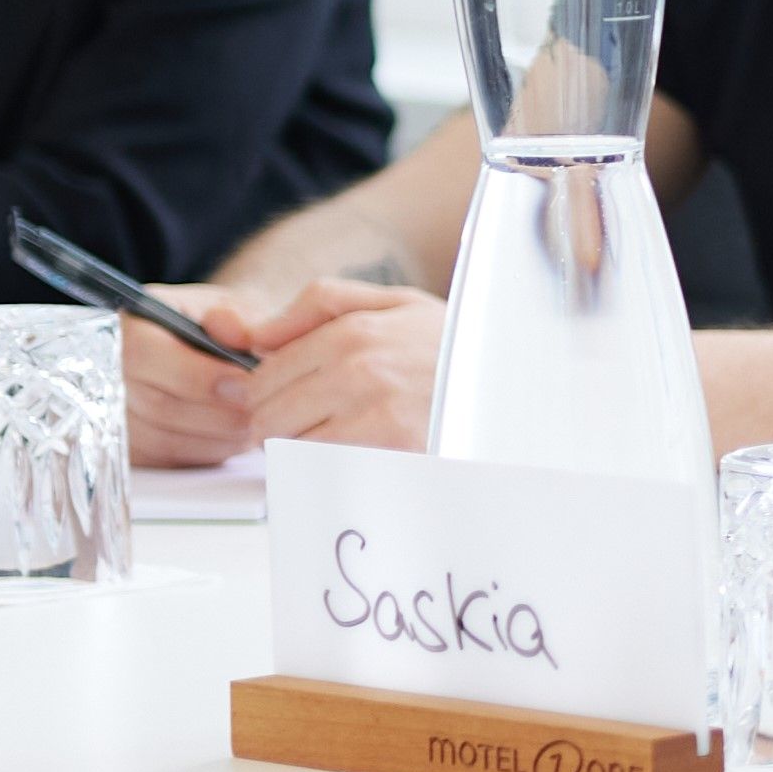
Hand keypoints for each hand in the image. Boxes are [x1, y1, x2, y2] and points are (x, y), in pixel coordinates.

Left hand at [143, 278, 437, 462]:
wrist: (516, 381)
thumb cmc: (453, 343)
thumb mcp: (396, 302)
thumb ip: (320, 303)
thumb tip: (255, 334)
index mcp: (352, 330)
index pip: (264, 375)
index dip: (268, 393)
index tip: (291, 398)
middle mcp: (357, 370)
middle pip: (268, 415)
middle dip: (279, 423)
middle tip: (316, 422)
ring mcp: (375, 415)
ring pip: (290, 447)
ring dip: (303, 449)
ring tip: (342, 438)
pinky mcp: (393, 453)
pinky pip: (328, 469)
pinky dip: (332, 468)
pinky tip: (361, 454)